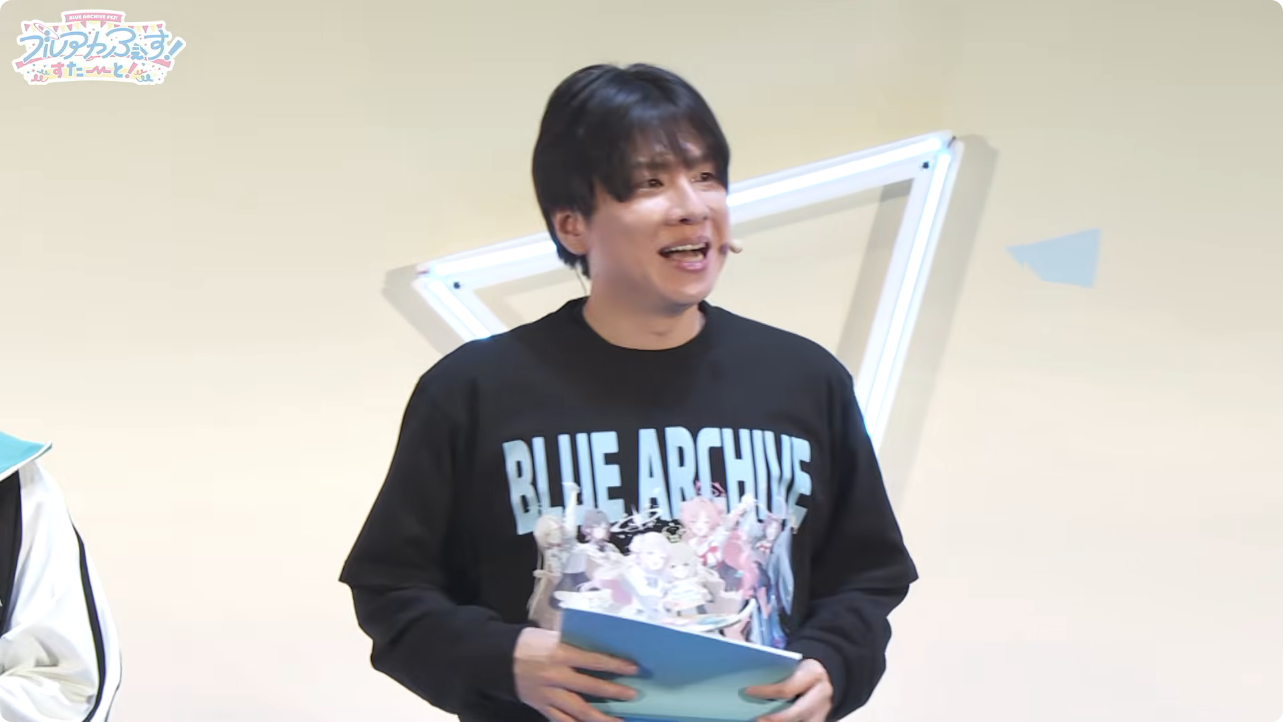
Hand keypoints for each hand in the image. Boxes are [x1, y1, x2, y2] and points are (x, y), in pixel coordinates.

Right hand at [513, 627, 638, 721]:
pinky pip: (561, 720)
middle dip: (614, 692)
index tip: (634, 669)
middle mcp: (555, 677)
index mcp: (559, 654)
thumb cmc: (529, 643)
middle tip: (633, 695)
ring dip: (600, 719)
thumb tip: (599, 648)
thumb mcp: (552, 636)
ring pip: (578, 712)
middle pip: (590, 688)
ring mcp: (548, 695)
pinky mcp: (541, 707)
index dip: (616, 665)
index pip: (594, 661)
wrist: (497, 659)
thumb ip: (573, 644)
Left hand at [745, 659, 832, 721]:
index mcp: (813, 675)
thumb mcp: (794, 666)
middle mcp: (821, 695)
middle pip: (795, 713)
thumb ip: (778, 674)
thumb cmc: (802, 671)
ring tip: (762, 721)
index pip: (787, 688)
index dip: (766, 692)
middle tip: (756, 719)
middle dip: (774, 719)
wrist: (825, 678)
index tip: (748, 692)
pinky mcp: (821, 720)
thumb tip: (750, 687)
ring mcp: (823, 712)